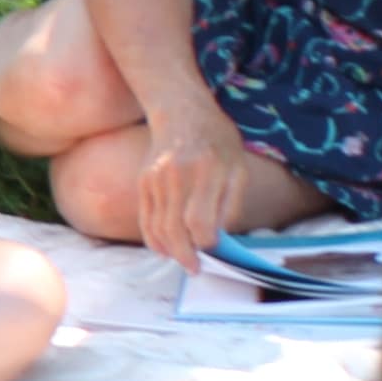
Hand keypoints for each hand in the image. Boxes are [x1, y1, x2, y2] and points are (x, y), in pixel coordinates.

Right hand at [134, 104, 255, 268]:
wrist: (181, 111)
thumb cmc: (216, 139)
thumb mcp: (238, 166)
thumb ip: (230, 202)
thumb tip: (219, 237)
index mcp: (207, 171)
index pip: (200, 221)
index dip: (206, 243)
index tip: (213, 252)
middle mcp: (177, 176)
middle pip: (175, 229)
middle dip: (186, 255)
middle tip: (195, 268)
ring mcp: (156, 179)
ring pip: (158, 227)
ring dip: (170, 250)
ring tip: (183, 261)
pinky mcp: (143, 182)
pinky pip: (145, 218)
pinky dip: (153, 238)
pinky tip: (164, 249)